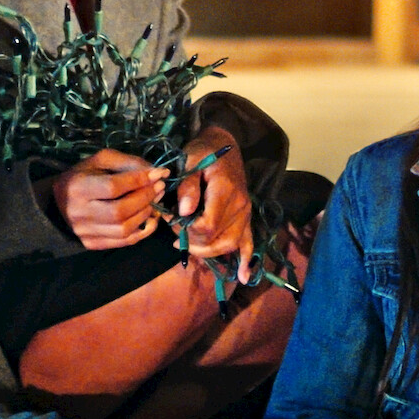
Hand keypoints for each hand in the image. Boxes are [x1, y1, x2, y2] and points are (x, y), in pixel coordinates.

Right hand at [52, 149, 170, 249]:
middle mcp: (80, 213)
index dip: (138, 181)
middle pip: (120, 211)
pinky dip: (142, 230)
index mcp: (78, 188)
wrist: (60, 202)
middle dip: (145, 198)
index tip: (157, 174)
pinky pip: (124, 242)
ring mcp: (85, 232)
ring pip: (124, 229)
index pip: (112, 187)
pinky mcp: (92, 244)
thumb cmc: (83, 176)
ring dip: (146, 214)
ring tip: (154, 201)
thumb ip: (128, 163)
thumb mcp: (101, 161)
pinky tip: (149, 218)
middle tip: (159, 188)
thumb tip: (158, 172)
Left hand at [172, 126, 253, 278]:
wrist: (224, 142)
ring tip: (188, 247)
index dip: (186, 230)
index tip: (170, 219)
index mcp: (225, 191)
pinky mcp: (246, 216)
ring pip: (229, 244)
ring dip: (208, 252)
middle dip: (192, 242)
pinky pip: (249, 242)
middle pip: (217, 239)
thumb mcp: (190, 160)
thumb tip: (184, 212)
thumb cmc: (203, 150)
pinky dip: (246, 260)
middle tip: (174, 232)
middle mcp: (240, 205)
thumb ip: (187, 186)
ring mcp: (245, 213)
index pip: (207, 225)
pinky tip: (242, 276)